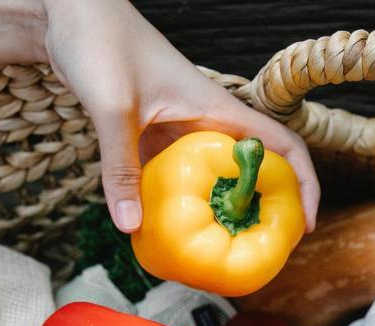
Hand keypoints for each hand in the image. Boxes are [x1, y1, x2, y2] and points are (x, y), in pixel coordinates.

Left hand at [0, 0, 320, 233]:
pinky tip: (164, 230)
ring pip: (214, 178)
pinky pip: (176, 176)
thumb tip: (131, 227)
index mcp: (216, 108)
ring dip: (220, 212)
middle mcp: (206, 121)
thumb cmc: (100, 43)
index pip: (281, 147)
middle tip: (262, 252)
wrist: (69, 13)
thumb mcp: (112, 108)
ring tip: (220, 252)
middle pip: (254, 170)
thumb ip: (120, 167)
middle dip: (265, 211)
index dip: (304, 186)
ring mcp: (180, 129)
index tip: (305, 225)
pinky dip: (177, 203)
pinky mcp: (152, 134)